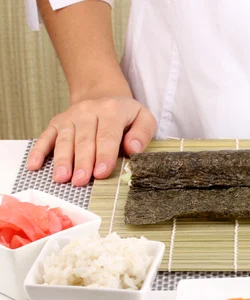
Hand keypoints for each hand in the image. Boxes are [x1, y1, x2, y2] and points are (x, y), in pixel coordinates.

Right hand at [26, 96, 156, 185]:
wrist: (103, 95)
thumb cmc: (126, 115)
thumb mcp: (144, 118)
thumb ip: (142, 133)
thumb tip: (133, 148)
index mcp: (111, 111)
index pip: (107, 135)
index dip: (104, 155)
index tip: (101, 173)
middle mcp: (88, 111)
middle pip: (84, 140)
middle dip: (83, 162)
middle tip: (81, 181)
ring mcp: (70, 117)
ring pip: (65, 140)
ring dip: (62, 160)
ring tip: (62, 178)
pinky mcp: (56, 123)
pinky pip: (46, 137)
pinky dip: (38, 151)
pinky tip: (34, 166)